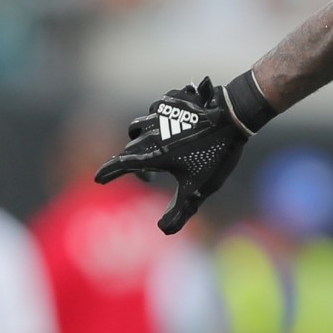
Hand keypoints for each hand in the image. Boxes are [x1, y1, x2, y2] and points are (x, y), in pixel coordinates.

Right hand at [94, 77, 249, 233]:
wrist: (233, 117)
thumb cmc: (215, 155)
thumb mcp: (199, 188)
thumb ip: (181, 211)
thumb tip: (164, 231)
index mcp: (152, 154)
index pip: (121, 165)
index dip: (109, 173)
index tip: (99, 179)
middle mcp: (148, 133)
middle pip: (131, 150)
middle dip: (133, 164)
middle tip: (148, 178)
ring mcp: (158, 114)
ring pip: (138, 127)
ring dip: (140, 139)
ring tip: (154, 149)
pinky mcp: (170, 101)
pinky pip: (155, 110)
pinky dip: (157, 119)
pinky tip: (170, 125)